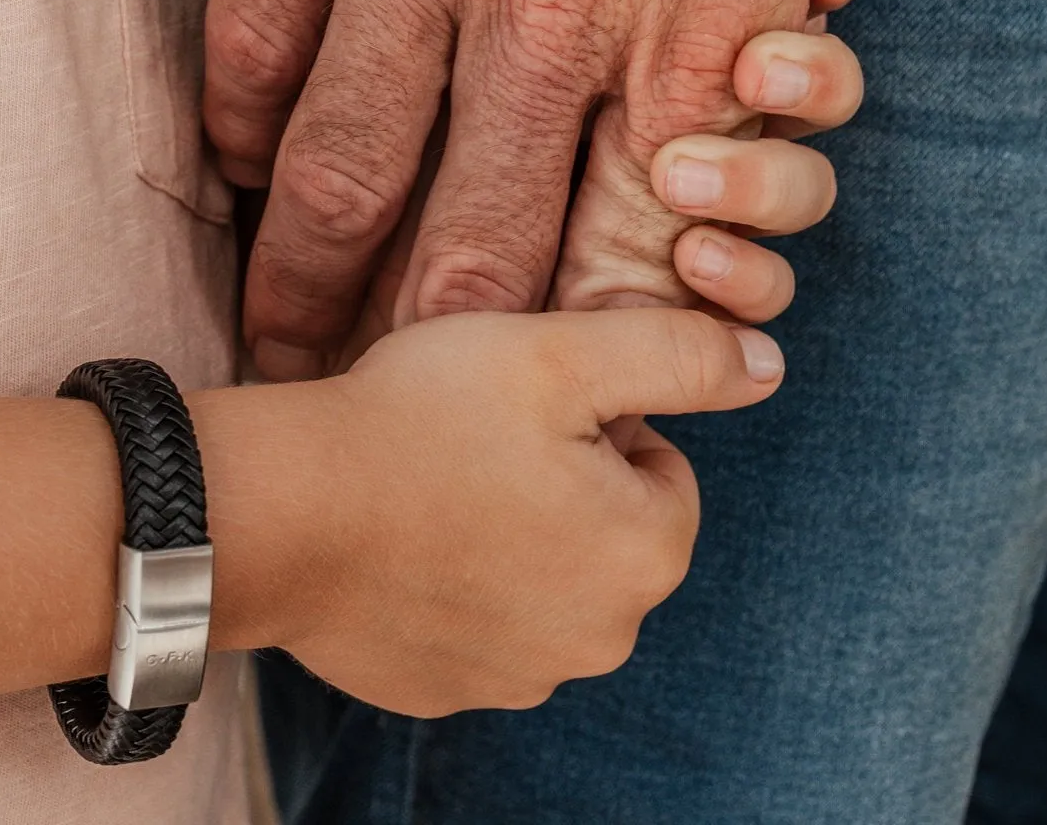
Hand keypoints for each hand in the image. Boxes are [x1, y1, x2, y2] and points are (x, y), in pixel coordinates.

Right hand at [198, 306, 784, 716]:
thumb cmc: (419, 419)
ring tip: (431, 481)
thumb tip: (769, 363)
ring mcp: (517, 678)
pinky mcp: (443, 693)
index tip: (524, 403)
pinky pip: (475, 625)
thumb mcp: (560, 354)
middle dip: (558, 481)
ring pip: (541, 580)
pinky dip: (451, 584)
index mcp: (643, 553)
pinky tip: (401, 538)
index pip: (660, 468)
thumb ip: (678, 354)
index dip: (596, 419)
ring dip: (506, 534)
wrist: (277, 511)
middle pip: (604, 531)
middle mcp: (599, 638)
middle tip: (476, 435)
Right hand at [206, 0, 863, 379]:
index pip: (609, 242)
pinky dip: (245, 122)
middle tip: (352, 406)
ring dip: (295, 273)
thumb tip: (727, 107)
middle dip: (403, 354)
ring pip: (338, 165)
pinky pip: (254, 38)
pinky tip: (242, 162)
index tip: (499, 394)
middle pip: (461, 241)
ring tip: (266, 331)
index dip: (549, 345)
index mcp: (685, 6)